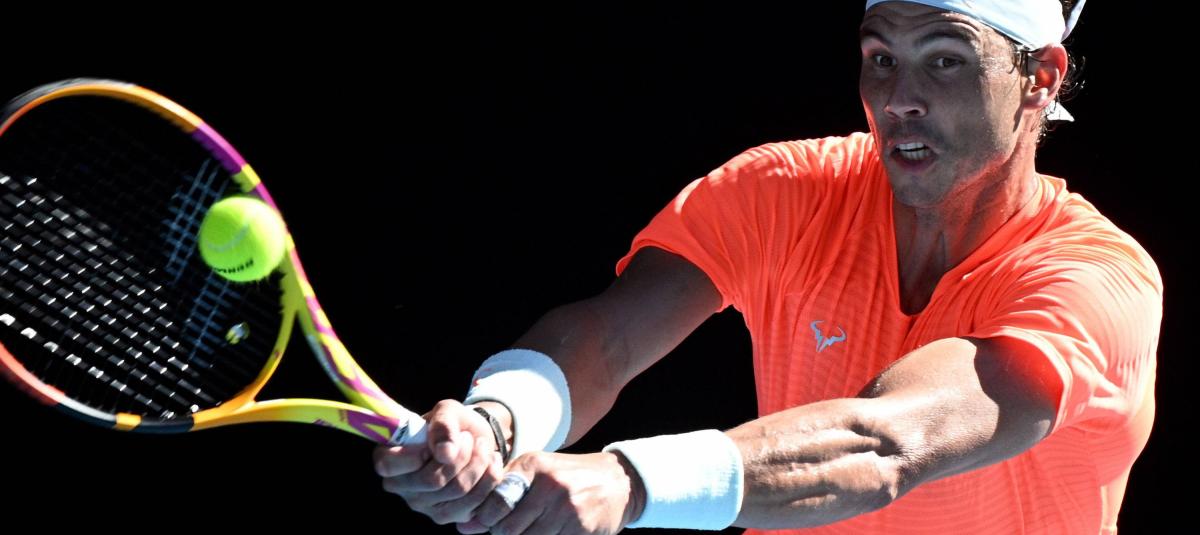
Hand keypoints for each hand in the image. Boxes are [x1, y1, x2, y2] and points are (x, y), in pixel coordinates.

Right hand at [373, 399, 508, 524]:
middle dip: (461, 454)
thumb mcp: (448, 411)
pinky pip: (476, 500)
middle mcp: (401, 487)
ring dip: (479, 461)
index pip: (387, 466)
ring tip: (481, 446)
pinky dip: (490, 476)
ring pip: (458, 489)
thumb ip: (443, 424)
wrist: (477, 440)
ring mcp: (425, 506)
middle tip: (469, 438)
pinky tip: (490, 461)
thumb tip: (445, 453)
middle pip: (432, 480)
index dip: (415, 454)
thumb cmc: (454, 425)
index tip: (434, 442)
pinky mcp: (450, 515)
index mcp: (389, 458)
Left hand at [458, 451, 645, 534]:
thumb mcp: (538, 473)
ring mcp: (566, 507)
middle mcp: (548, 484)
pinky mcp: (580, 527)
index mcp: (533, 465)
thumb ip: (501, 494)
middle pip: (507, 528)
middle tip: (510, 529)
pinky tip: (550, 531)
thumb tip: (464, 526)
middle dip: (503, 534)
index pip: (495, 501)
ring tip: (533, 528)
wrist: (618, 482)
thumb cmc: (569, 478)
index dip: (486, 520)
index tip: (488, 523)